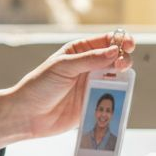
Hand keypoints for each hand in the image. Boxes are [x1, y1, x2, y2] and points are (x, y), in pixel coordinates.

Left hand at [0, 31, 135, 154]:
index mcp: (79, 52)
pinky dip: (118, 96)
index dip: (119, 41)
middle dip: (123, 59)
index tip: (128, 44)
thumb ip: (89, 60)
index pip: (104, 42)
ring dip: (122, 77)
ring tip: (120, 78)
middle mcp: (88, 67)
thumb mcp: (62, 67)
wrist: (28, 115)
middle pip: (115, 59)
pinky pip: (110, 98)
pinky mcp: (92, 103)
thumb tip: (113, 51)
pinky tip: (119, 95)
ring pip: (116, 78)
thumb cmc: (39, 86)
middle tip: (121, 64)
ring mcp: (91, 85)